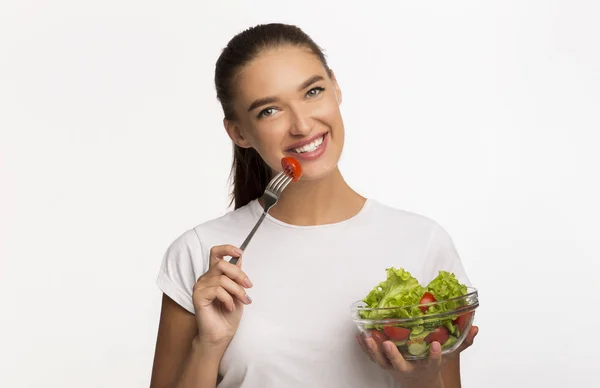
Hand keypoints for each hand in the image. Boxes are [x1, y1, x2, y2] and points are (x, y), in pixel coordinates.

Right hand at [192, 244, 252, 348]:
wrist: (221, 334)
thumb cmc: (228, 315)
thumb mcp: (238, 292)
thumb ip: (237, 276)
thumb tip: (239, 258)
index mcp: (214, 275)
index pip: (216, 253)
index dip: (227, 249)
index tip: (240, 252)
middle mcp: (206, 278)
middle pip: (222, 264)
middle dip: (239, 274)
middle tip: (248, 286)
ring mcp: (200, 286)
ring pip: (222, 279)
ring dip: (237, 290)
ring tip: (243, 301)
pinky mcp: (198, 296)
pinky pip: (217, 290)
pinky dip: (228, 299)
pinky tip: (230, 307)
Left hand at [357, 326, 478, 387]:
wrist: (419, 382)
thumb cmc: (432, 365)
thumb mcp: (449, 355)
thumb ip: (462, 342)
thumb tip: (475, 327)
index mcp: (427, 366)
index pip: (432, 362)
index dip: (433, 355)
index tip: (435, 345)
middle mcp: (409, 368)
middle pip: (400, 365)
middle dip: (393, 355)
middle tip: (387, 343)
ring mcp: (395, 368)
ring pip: (382, 362)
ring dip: (374, 350)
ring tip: (368, 337)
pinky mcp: (385, 365)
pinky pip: (373, 357)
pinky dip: (365, 348)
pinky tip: (359, 336)